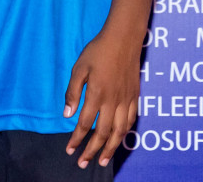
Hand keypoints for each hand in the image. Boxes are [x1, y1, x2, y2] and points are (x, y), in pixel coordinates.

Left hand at [63, 28, 141, 168]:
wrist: (123, 38)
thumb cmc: (98, 51)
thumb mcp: (79, 68)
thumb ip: (73, 92)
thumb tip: (67, 114)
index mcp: (97, 94)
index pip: (85, 124)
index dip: (76, 139)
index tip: (69, 150)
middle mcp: (113, 101)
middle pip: (103, 133)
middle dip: (92, 150)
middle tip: (83, 163)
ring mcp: (126, 100)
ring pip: (120, 132)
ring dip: (110, 149)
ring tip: (103, 160)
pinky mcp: (135, 96)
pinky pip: (131, 121)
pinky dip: (125, 133)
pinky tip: (119, 139)